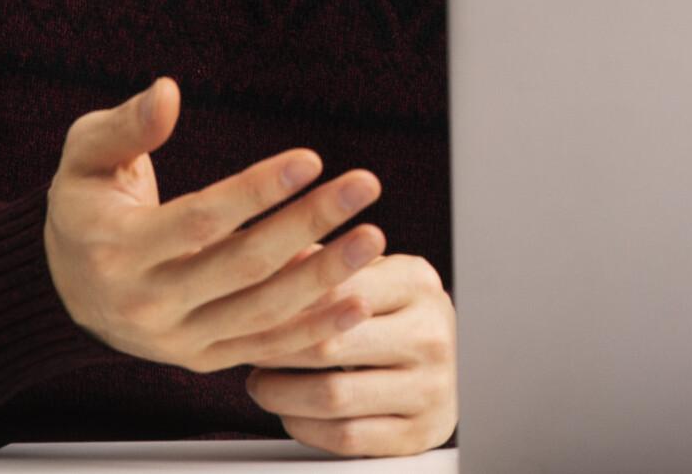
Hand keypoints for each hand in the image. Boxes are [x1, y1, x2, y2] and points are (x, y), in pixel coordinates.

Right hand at [43, 76, 386, 372]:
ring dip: (324, 276)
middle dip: (309, 223)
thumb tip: (166, 91)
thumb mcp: (86, 157)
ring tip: (374, 237)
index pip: (201, 220)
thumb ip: (125, 125)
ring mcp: (176, 339)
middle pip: (243, 265)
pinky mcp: (202, 359)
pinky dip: (315, 330)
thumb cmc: (86, 205)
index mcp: (116, 250)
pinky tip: (360, 301)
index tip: (313, 158)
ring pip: (262, 312)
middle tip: (365, 185)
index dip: (258, 189)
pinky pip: (266, 349)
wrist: (66, 288)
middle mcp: (146, 304)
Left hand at [245, 254, 456, 456]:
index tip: (250, 310)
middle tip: (245, 349)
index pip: (337, 291)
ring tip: (261, 382)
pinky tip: (290, 411)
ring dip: (281, 393)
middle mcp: (432, 334)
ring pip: (332, 397)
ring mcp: (431, 388)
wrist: (446, 367)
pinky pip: (345, 437)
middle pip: (330, 346)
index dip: (285, 305)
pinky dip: (304, 426)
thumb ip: (326, 265)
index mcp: (418, 284)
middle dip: (274, 352)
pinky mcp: (419, 434)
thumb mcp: (372, 277)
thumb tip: (279, 253)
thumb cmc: (392, 315)